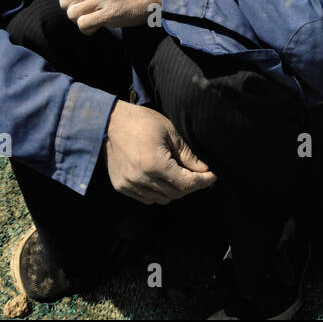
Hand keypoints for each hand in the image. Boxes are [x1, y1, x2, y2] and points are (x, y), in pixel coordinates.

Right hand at [103, 100, 217, 203]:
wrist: (109, 123)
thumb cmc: (142, 122)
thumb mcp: (170, 133)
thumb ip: (187, 155)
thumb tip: (204, 170)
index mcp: (155, 164)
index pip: (186, 183)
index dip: (202, 182)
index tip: (213, 177)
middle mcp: (141, 178)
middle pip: (175, 194)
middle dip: (191, 186)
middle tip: (200, 176)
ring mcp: (129, 184)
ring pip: (161, 199)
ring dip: (175, 191)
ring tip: (181, 177)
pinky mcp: (121, 186)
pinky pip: (146, 198)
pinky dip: (158, 193)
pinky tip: (163, 180)